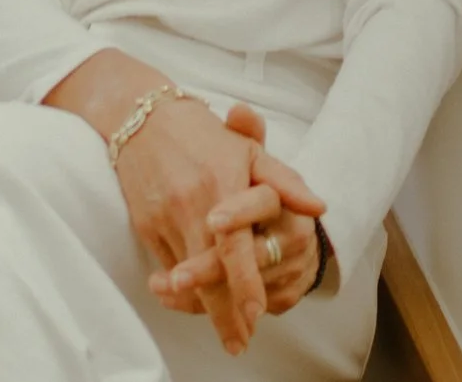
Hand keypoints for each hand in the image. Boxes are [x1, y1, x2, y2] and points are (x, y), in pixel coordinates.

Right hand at [110, 96, 323, 355]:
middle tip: (240, 343)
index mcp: (220, 185)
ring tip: (226, 334)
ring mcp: (164, 218)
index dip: (244, 284)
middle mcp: (190, 206)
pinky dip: (183, 289)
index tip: (257, 316)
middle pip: (208, 274)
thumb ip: (284, 181)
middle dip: (224, 315)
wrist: (142, 118)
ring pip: (186, 276)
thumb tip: (319, 207)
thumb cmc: (201, 133)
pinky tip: (197, 302)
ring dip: (204, 308)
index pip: (233, 247)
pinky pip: (167, 266)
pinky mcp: (145, 226)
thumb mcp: (247, 148)